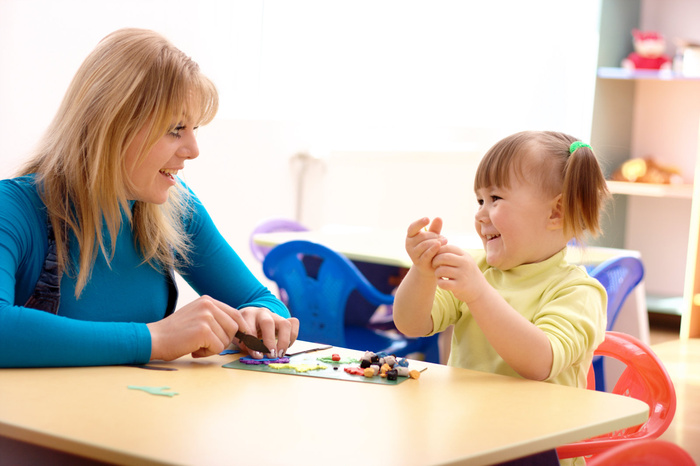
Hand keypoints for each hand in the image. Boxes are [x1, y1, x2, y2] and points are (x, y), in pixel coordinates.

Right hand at [146, 296, 297, 360]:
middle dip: (224, 340)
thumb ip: (216, 318)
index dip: (241, 330)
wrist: (154, 339)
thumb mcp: (197, 317)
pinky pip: (218, 347)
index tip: (244, 340)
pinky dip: (207, 353)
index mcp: (208, 300)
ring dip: (214, 347)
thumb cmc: (176, 333)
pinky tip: (193, 349)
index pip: (236, 314)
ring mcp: (206, 316)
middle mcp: (209, 305)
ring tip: (196, 344)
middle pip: (235, 327)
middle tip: (206, 344)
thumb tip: (241, 331)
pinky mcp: (203, 330)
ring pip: (226, 339)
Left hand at [236, 306, 299, 357]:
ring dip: (284, 340)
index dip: (254, 344)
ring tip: (280, 354)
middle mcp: (262, 313)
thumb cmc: (244, 328)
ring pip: (285, 323)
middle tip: (271, 355)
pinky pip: (293, 323)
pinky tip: (287, 346)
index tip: (258, 356)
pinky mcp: (284, 318)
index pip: (250, 329)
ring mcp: (275, 315)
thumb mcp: (239, 334)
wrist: (251, 317)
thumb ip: (244, 343)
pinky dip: (293, 335)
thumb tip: (256, 354)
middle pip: (268, 323)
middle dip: (270, 341)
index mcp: (248, 315)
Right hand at [405, 217, 446, 275]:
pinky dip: (433, 249)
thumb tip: (438, 218)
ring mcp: (413, 254)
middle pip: (422, 236)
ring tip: (445, 241)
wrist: (430, 267)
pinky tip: (440, 246)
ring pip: (424, 245)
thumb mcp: (433, 238)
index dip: (419, 223)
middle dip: (434, 236)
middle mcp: (409, 245)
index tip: (427, 219)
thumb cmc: (431, 249)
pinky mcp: (419, 262)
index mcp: (410, 236)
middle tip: (444, 238)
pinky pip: (426, 254)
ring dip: (436, 242)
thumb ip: (435, 229)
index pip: (412, 227)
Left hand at [432, 244, 484, 303]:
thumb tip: (437, 247)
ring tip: (439, 275)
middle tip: (434, 266)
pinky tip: (442, 282)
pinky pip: (443, 283)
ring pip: (441, 270)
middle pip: (443, 257)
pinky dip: (439, 283)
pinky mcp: (460, 286)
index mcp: (465, 256)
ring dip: (436, 273)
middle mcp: (465, 264)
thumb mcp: (465, 261)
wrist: (480, 290)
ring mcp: (463, 275)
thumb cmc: (468, 274)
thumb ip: (453, 255)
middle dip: (435, 261)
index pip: (448, 247)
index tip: (436, 256)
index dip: (438, 251)